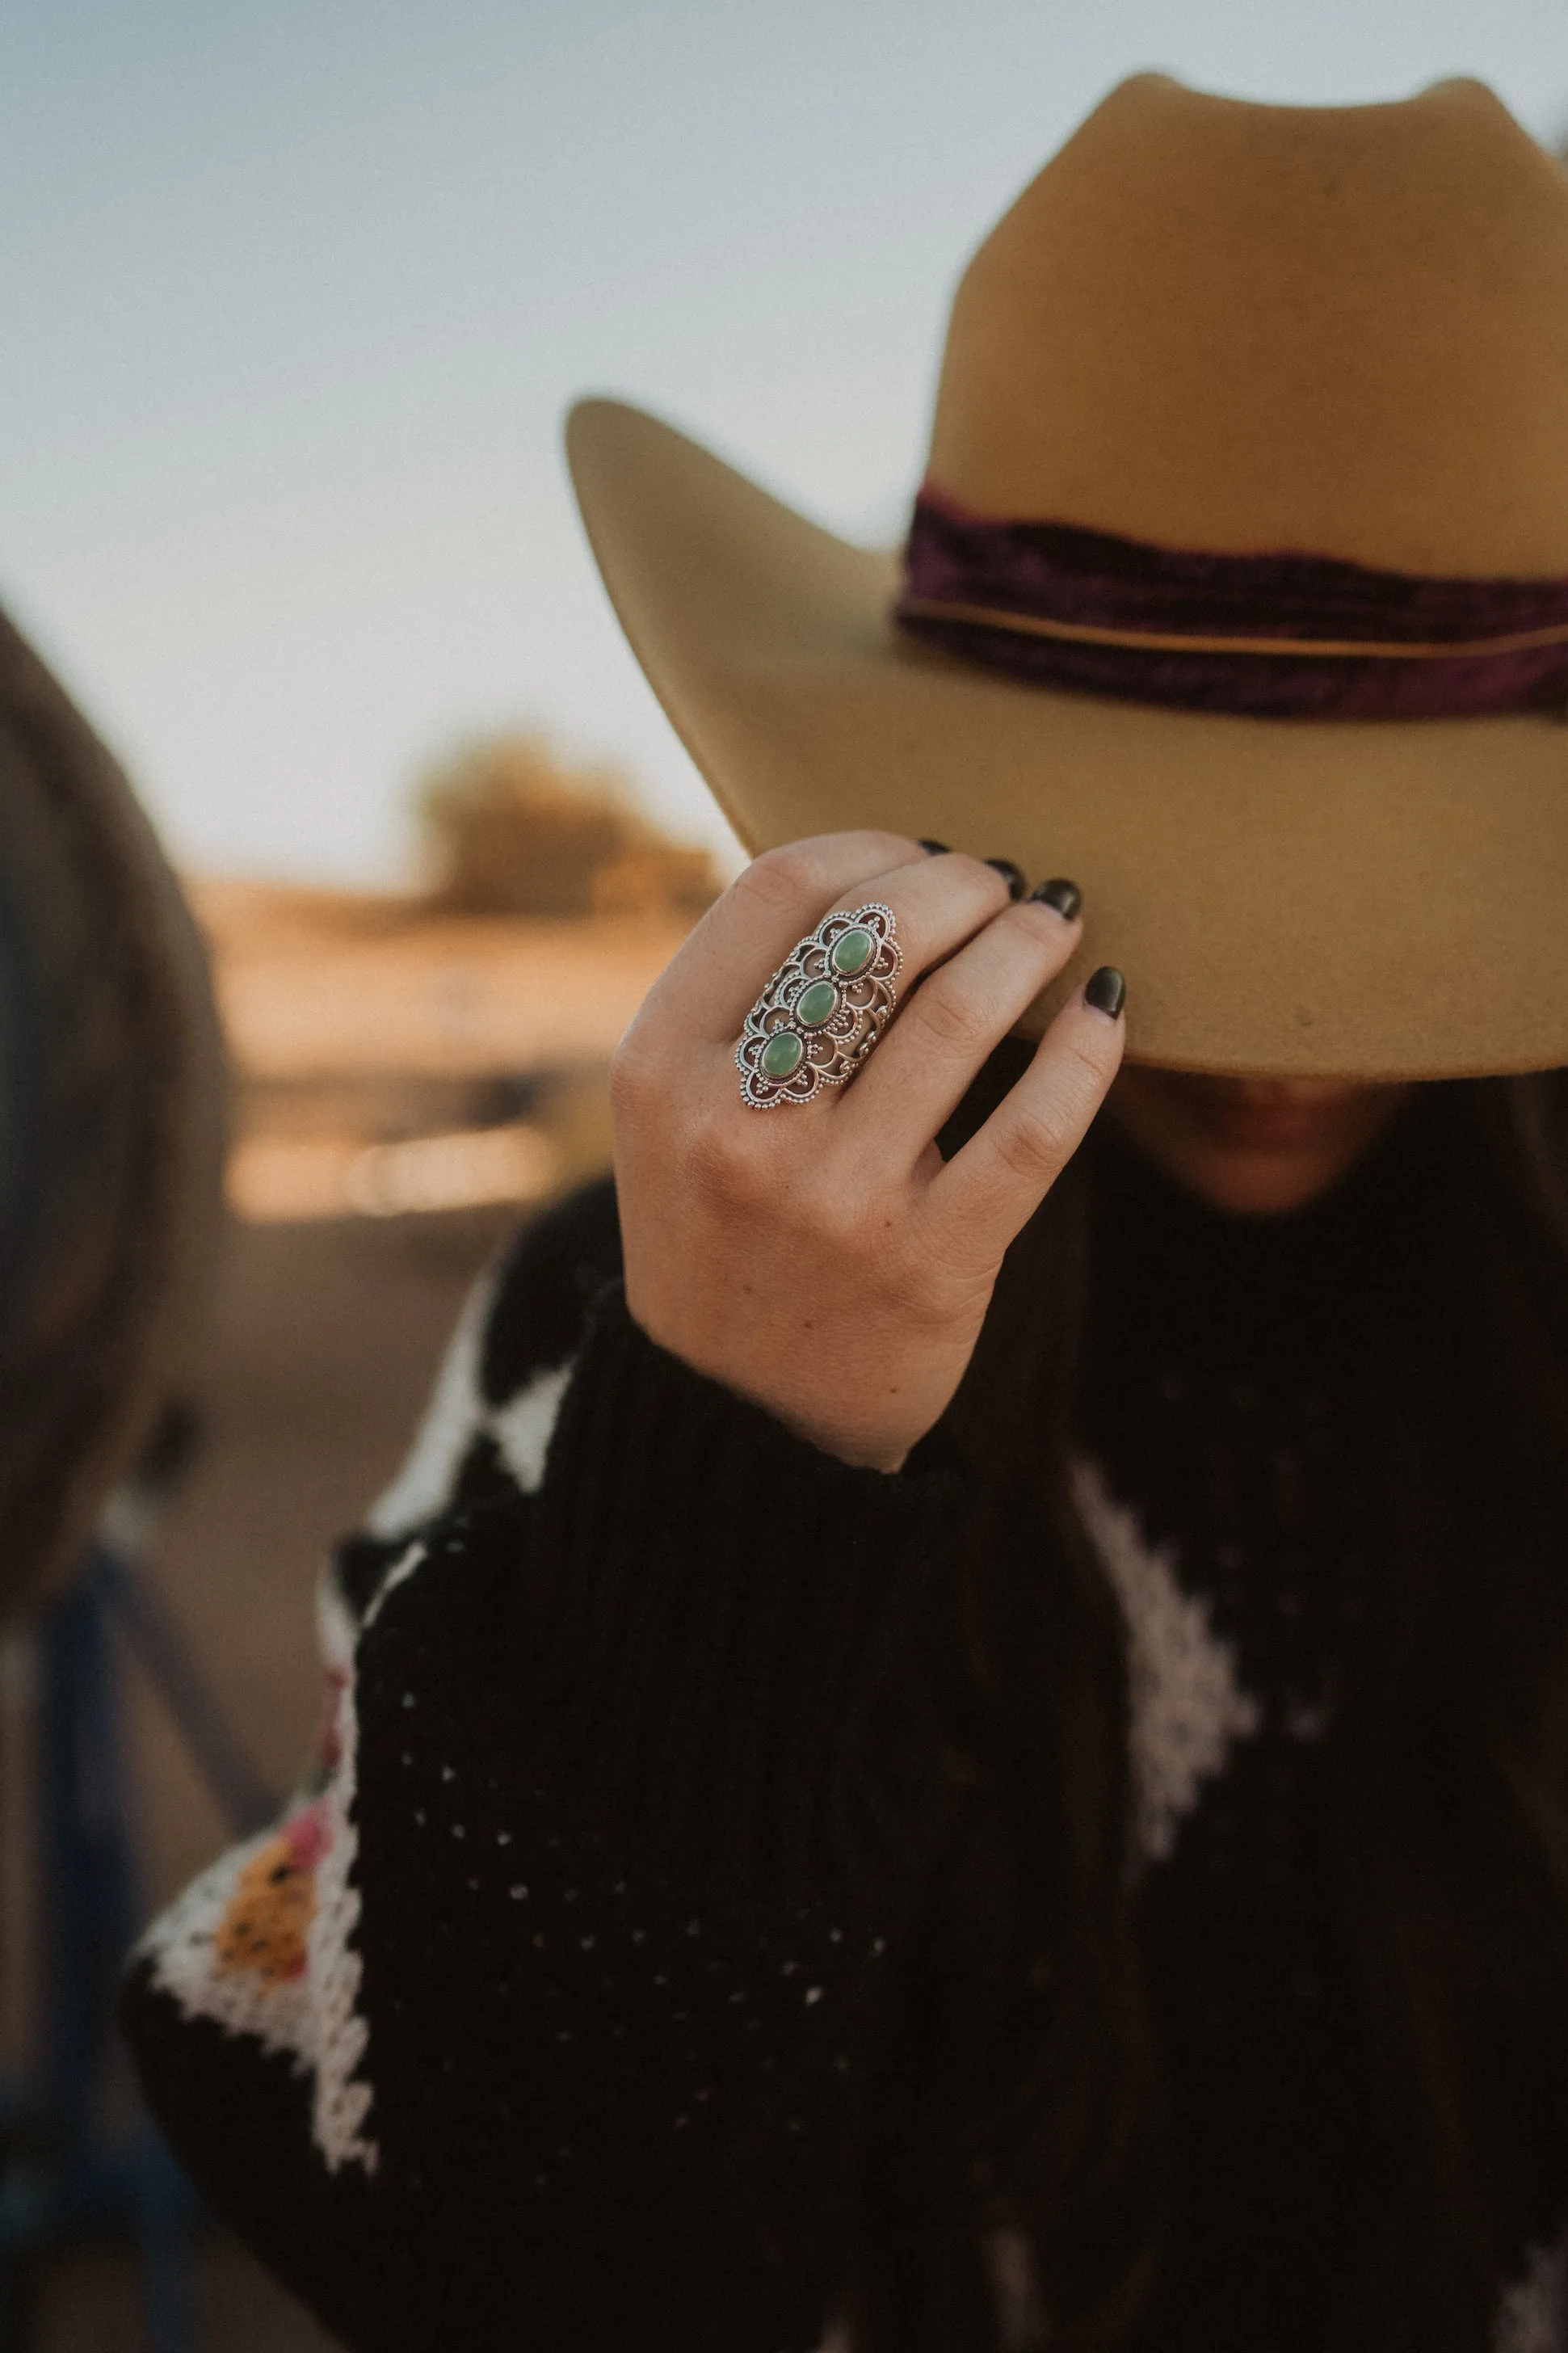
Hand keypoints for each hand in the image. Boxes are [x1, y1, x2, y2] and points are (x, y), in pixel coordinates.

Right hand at [611, 832, 1124, 1470]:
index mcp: (662, 1067)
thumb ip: (742, 1001)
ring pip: (964, 1012)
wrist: (737, 1423)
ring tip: (1055, 926)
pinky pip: (1036, 1127)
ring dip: (1030, 942)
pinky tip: (1104, 1011)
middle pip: (879, 932)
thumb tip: (883, 873)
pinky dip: (1088, 1050)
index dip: (871, 846)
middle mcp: (738, 1126)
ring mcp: (836, 1198)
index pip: (779, 887)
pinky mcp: (930, 1262)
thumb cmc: (721, 1235)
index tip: (918, 856)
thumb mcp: (673, 1117)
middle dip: (963, 882)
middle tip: (1002, 885)